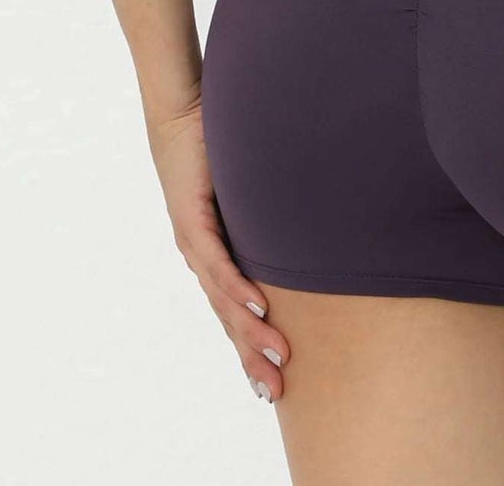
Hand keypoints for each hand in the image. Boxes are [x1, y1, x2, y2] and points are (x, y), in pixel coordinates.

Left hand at [146, 100, 289, 401]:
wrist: (185, 112)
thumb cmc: (221, 145)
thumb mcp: (255, 191)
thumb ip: (278, 213)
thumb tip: (318, 224)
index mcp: (216, 254)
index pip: (234, 311)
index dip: (251, 347)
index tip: (273, 380)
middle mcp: (202, 256)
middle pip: (228, 317)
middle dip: (252, 356)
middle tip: (278, 391)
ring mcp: (194, 242)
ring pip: (223, 298)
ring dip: (250, 331)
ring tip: (276, 358)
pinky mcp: (191, 221)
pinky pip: (217, 262)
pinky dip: (237, 287)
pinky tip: (257, 309)